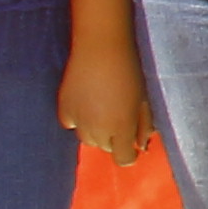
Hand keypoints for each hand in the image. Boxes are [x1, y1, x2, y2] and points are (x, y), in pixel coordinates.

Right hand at [59, 42, 147, 166]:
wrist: (101, 49)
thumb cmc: (130, 72)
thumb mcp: (144, 100)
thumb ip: (144, 125)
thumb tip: (141, 146)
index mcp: (122, 127)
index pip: (123, 159)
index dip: (129, 155)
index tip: (131, 147)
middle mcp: (98, 129)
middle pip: (105, 147)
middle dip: (114, 138)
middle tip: (118, 116)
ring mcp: (78, 121)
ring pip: (87, 139)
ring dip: (96, 131)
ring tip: (102, 108)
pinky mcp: (63, 109)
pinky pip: (71, 124)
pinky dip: (78, 119)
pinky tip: (86, 103)